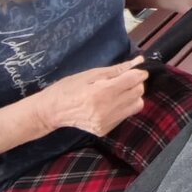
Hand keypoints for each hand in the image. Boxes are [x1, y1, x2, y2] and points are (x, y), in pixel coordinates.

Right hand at [32, 58, 148, 135]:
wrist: (52, 111)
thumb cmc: (69, 87)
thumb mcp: (91, 74)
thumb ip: (116, 69)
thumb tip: (138, 61)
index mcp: (102, 92)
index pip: (134, 81)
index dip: (138, 73)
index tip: (135, 70)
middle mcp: (107, 110)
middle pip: (138, 93)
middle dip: (135, 84)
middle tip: (123, 80)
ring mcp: (107, 122)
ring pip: (136, 106)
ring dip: (132, 96)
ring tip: (117, 92)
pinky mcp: (106, 130)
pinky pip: (125, 115)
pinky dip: (123, 107)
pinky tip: (109, 103)